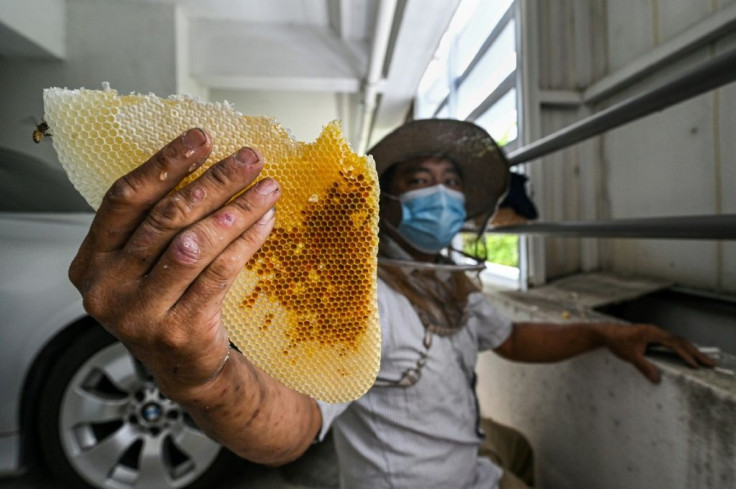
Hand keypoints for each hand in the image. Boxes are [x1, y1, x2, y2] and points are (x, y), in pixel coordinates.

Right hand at [69, 128, 280, 398]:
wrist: (184, 365)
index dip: (165, 163)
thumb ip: (158, 221)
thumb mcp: (145, 261)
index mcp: (92, 261)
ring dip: (237, 210)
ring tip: (267, 188)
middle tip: (249, 159)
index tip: (201, 138)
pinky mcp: (179, 329)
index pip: (125, 198)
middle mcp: (107, 288)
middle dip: (214, 181)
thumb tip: (206, 160)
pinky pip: (220, 273)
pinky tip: (265, 222)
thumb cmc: (165, 301)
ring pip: (195, 244)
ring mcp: (140, 313)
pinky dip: (246, 242)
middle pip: (166, 218)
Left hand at [601, 323, 714, 382]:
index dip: (686, 354)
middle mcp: (656, 331)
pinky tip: (688, 355)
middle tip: (711, 363)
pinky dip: (682, 349)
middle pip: (680, 341)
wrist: (606, 333)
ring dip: (691, 350)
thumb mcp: (630, 356)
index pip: (674, 343)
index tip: (695, 365)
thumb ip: (644, 367)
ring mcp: (655, 333)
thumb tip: (657, 380)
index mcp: (652, 333)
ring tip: (705, 361)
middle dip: (696, 352)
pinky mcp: (653, 336)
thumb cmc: (617, 343)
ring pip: (677, 341)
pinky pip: (672, 342)